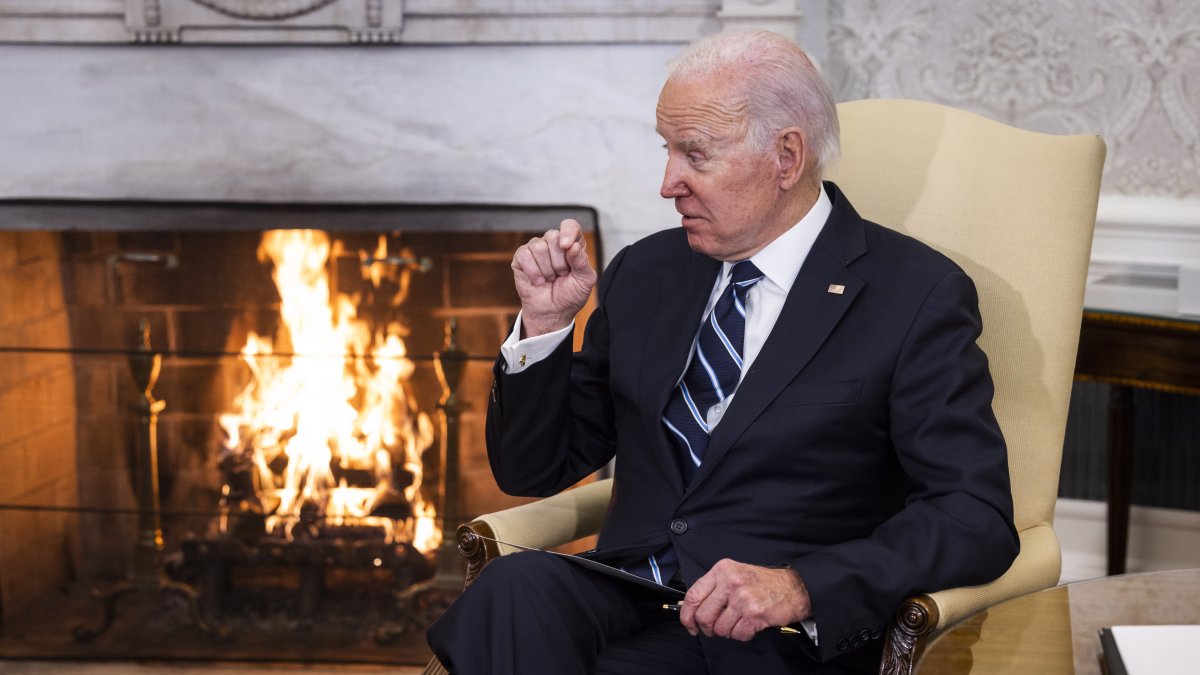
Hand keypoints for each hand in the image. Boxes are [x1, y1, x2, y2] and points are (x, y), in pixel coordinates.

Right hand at [511, 219, 596, 336]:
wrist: (553, 313)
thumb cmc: (570, 295)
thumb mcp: (584, 281)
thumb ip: (581, 261)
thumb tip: (573, 245)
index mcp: (572, 244)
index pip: (570, 225)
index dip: (568, 232)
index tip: (567, 246)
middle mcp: (553, 243)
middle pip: (553, 236)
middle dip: (559, 262)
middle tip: (561, 275)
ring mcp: (536, 249)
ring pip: (539, 246)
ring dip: (547, 269)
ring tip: (550, 279)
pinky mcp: (521, 258)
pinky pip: (524, 255)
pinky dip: (533, 272)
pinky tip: (538, 281)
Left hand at [679, 559, 811, 641]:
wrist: (794, 587)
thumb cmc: (763, 582)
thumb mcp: (735, 574)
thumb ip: (714, 587)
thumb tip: (693, 608)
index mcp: (722, 571)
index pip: (693, 596)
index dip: (687, 615)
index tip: (689, 624)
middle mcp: (730, 582)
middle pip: (704, 616)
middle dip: (707, 628)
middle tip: (715, 629)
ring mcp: (743, 598)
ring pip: (720, 629)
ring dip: (727, 632)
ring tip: (738, 623)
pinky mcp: (754, 614)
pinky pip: (737, 635)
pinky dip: (741, 635)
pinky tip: (749, 626)